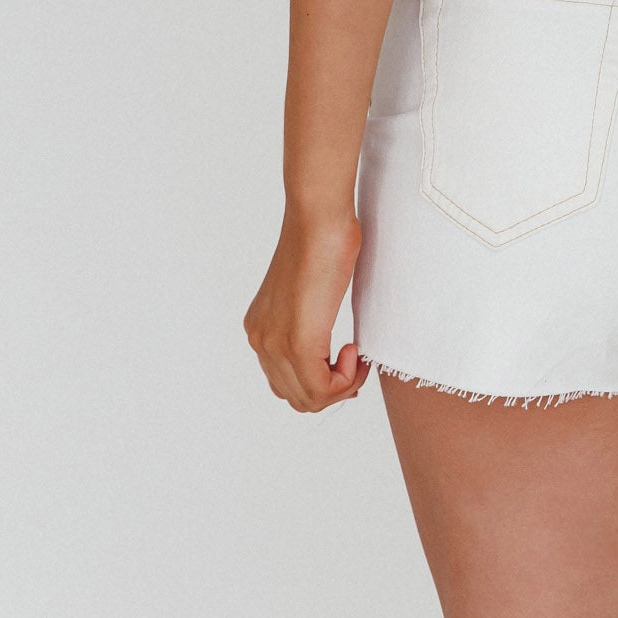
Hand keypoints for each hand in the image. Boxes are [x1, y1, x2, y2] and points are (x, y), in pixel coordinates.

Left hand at [243, 209, 368, 411]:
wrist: (319, 218)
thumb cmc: (324, 240)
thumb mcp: (312, 290)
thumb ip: (311, 318)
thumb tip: (330, 348)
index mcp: (262, 328)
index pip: (286, 382)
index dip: (323, 382)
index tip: (348, 358)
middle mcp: (261, 340)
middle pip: (296, 396)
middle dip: (333, 389)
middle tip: (356, 361)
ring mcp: (275, 343)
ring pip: (308, 399)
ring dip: (341, 386)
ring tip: (355, 355)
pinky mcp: (298, 342)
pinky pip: (321, 389)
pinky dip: (345, 380)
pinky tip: (354, 350)